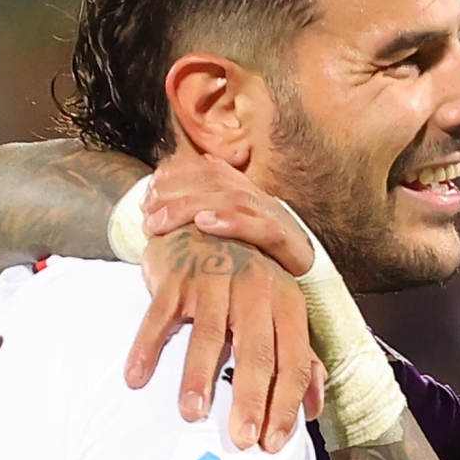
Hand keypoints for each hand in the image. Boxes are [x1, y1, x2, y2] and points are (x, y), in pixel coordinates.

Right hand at [124, 154, 322, 452]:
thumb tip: (314, 409)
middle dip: (250, 400)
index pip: (292, 363)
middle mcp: (255, 291)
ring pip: (208, 336)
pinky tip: (137, 378)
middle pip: (255, 353)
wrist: (205, 217)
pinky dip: (146, 347)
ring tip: (193, 414)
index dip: (284, 406)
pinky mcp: (176, 277)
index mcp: (286, 304)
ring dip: (198, 378)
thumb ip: (301, 358)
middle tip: (242, 439)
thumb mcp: (281, 311)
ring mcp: (214, 281)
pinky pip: (159, 317)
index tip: (272, 443)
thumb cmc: (245, 279)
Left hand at [143, 151, 314, 278]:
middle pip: (214, 182)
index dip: (177, 176)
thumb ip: (205, 221)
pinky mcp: (290, 244)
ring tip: (160, 221)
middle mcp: (261, 199)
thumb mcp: (231, 241)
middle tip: (147, 212)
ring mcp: (276, 218)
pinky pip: (261, 227)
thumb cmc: (264, 267)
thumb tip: (166, 210)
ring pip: (231, 200)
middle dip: (176, 193)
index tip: (148, 193)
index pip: (208, 170)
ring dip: (191, 207)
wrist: (312, 289)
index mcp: (247, 193)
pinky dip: (231, 223)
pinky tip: (205, 225)